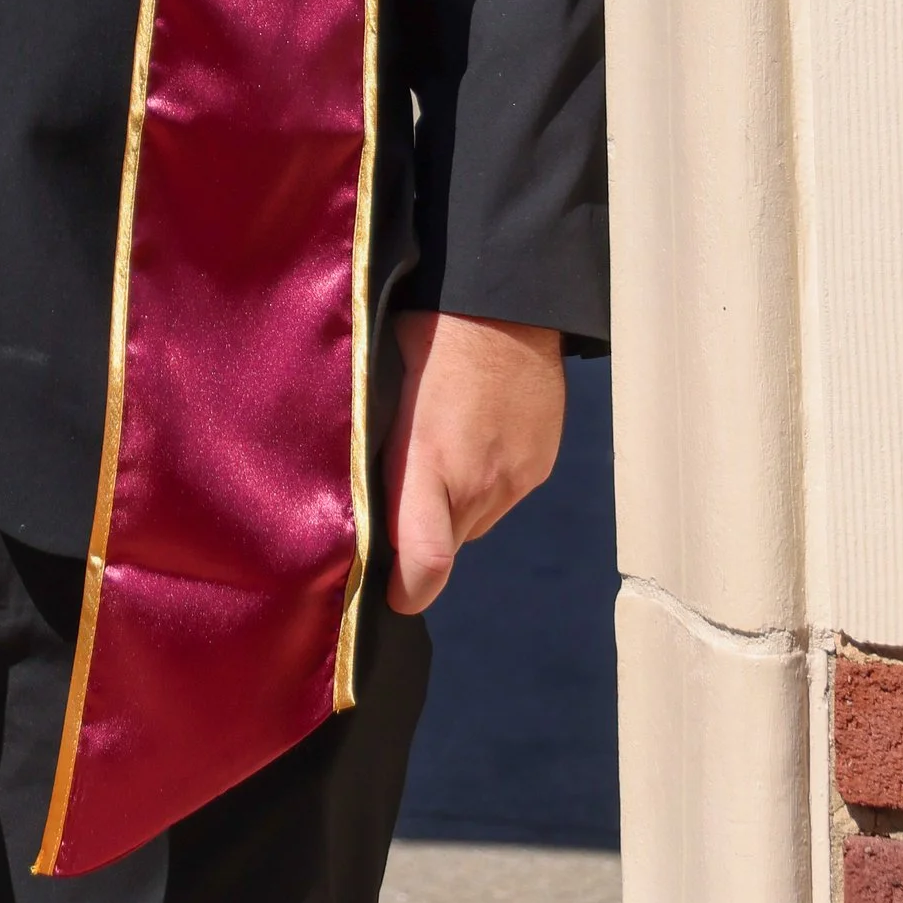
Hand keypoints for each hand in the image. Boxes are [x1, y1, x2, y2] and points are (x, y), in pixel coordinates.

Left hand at [382, 309, 564, 614]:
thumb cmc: (429, 333)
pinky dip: (485, 485)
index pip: (425, 557)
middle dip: (423, 540)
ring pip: (477, 522)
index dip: (408, 590)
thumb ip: (383, 451)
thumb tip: (363, 493)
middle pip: (448, 544)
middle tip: (403, 506)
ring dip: (456, 509)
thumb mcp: (387, 387)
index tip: (393, 598)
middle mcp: (478, 480)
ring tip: (442, 458)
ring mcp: (514, 476)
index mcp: (430, 458)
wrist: (506, 305)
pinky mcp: (538, 466)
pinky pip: (505, 496)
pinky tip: (474, 442)